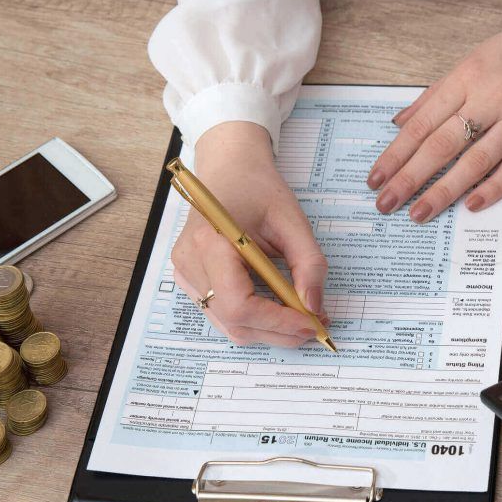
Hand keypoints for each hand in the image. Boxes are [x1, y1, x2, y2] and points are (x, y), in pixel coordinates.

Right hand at [171, 122, 328, 346]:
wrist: (229, 170)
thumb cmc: (258, 189)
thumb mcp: (293, 221)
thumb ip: (309, 265)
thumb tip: (315, 308)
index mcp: (211, 242)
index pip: (239, 304)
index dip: (278, 322)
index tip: (312, 323)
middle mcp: (190, 263)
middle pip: (235, 322)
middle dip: (279, 332)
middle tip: (316, 325)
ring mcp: (185, 274)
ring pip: (230, 326)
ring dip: (269, 330)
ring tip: (302, 318)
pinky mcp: (190, 280)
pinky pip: (224, 315)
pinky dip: (255, 320)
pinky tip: (279, 309)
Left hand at [366, 0, 501, 222]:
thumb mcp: (474, 60)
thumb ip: (436, 95)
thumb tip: (400, 123)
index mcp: (468, 77)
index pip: (422, 123)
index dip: (396, 154)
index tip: (375, 178)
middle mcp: (492, 98)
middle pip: (442, 145)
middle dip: (409, 178)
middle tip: (385, 203)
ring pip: (474, 162)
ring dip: (443, 191)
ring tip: (418, 213)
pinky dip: (491, 189)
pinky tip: (469, 206)